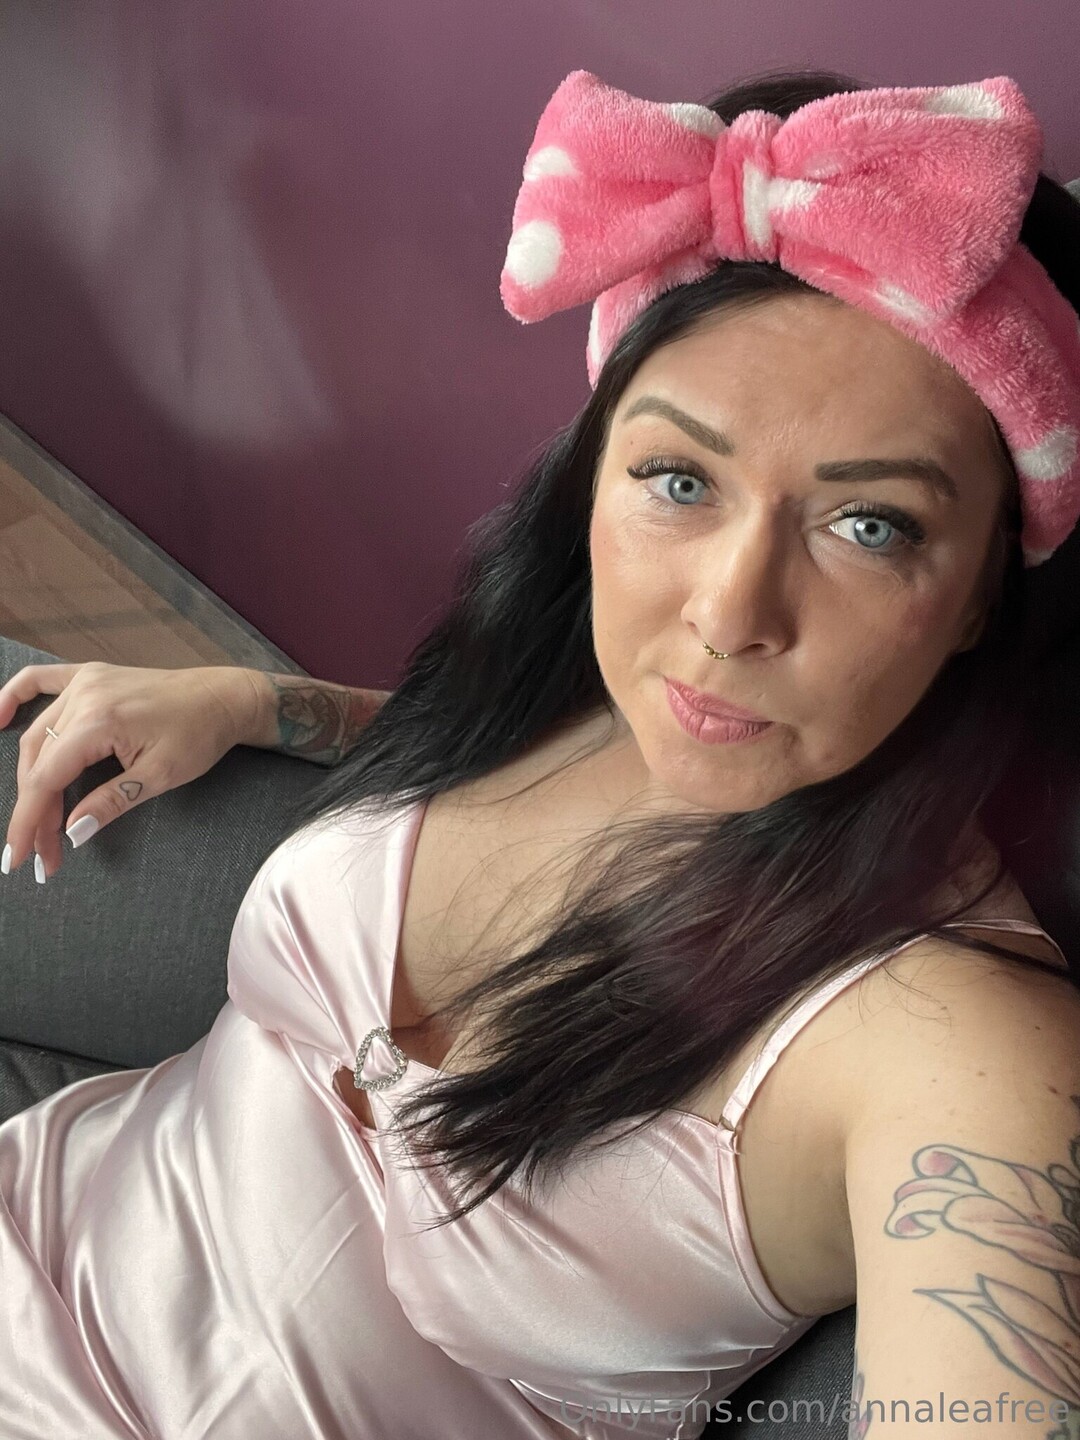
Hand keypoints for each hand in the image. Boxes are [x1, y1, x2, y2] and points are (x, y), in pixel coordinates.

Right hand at [0, 661, 261, 879]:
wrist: (224, 697)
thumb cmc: (200, 734)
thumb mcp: (161, 776)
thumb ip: (112, 802)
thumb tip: (71, 833)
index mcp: (100, 720)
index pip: (47, 779)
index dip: (29, 822)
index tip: (19, 858)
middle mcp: (84, 695)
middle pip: (39, 762)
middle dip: (36, 812)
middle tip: (42, 852)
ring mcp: (84, 682)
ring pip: (37, 735)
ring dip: (32, 779)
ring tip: (36, 823)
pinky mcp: (89, 676)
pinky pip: (39, 683)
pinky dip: (13, 698)